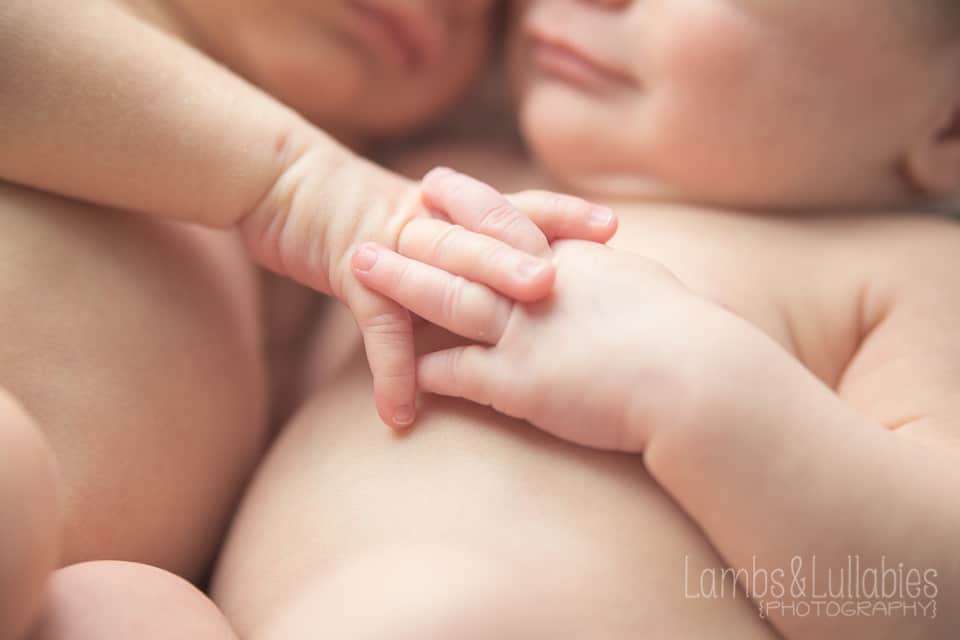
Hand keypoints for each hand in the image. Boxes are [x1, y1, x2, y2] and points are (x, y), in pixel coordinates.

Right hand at [241, 154, 616, 428]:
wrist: (294, 190)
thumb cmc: (370, 212)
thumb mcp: (428, 218)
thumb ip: (474, 242)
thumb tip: (535, 276)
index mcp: (460, 209)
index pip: (520, 205)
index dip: (564, 216)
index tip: (612, 233)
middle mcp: (435, 223)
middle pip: (486, 238)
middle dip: (523, 260)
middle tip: (563, 286)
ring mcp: (395, 249)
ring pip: (438, 275)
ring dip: (468, 309)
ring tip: (504, 351)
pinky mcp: (353, 275)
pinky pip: (376, 328)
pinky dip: (389, 373)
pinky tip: (400, 413)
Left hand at [352, 238, 732, 449]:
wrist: (701, 380)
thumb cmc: (689, 336)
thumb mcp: (643, 285)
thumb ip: (606, 272)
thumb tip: (594, 262)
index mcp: (571, 259)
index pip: (508, 221)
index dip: (467, 202)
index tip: (434, 185)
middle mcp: (539, 287)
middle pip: (464, 253)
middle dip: (416, 237)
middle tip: (375, 223)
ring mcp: (525, 332)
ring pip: (448, 300)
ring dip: (401, 284)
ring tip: (359, 268)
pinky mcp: (520, 382)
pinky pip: (458, 371)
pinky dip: (423, 370)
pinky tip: (395, 372)